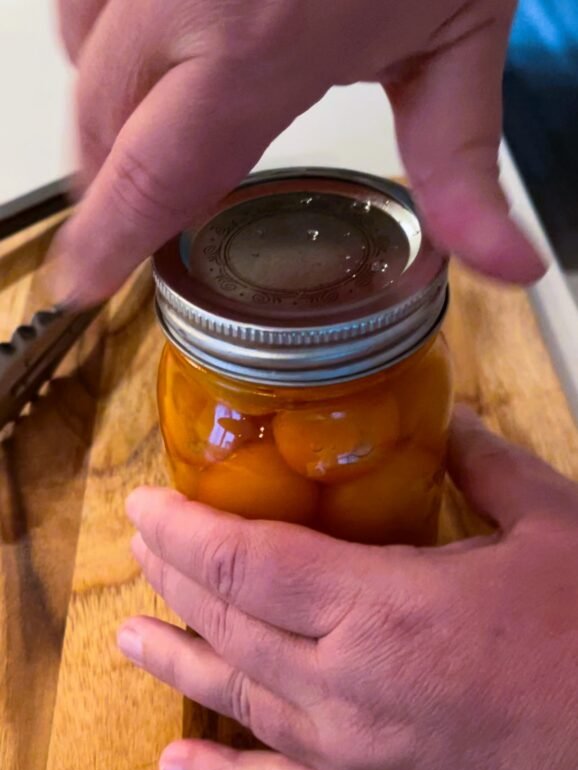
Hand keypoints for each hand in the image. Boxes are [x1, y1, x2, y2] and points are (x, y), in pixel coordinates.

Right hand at [55, 0, 543, 303]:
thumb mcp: (462, 40)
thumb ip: (464, 172)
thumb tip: (506, 267)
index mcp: (257, 41)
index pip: (150, 174)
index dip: (106, 240)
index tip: (78, 283)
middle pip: (97, 120)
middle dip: (109, 182)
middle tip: (139, 220)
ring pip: (77, 47)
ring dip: (106, 106)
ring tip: (157, 134)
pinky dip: (106, 35)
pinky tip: (155, 53)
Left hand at [118, 408, 577, 769]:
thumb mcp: (554, 528)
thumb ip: (485, 468)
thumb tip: (450, 424)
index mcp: (383, 609)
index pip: (245, 563)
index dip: (185, 530)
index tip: (144, 506)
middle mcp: (349, 689)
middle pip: (230, 626)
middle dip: (176, 583)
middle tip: (141, 553)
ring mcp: (358, 758)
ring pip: (241, 703)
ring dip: (180, 666)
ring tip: (130, 640)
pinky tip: (178, 769)